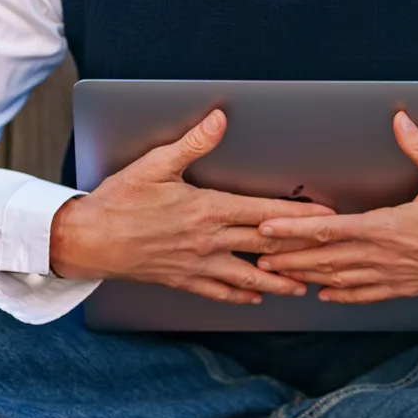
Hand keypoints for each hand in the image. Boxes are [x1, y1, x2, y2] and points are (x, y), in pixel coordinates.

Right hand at [49, 109, 333, 303]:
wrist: (88, 240)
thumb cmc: (120, 201)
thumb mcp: (155, 164)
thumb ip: (192, 144)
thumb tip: (218, 119)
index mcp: (208, 209)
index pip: (264, 212)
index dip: (299, 215)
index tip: (326, 217)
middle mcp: (209, 240)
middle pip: (265, 246)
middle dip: (300, 250)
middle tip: (329, 255)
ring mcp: (198, 264)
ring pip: (249, 277)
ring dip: (278, 281)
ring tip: (303, 285)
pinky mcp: (183, 279)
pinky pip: (220, 292)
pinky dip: (242, 296)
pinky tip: (256, 298)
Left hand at [255, 111, 417, 302]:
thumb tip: (402, 121)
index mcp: (388, 226)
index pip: (331, 228)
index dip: (295, 228)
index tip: (268, 227)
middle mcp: (384, 254)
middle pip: (325, 258)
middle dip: (289, 257)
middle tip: (257, 257)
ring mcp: (391, 274)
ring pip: (338, 278)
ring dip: (306, 277)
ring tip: (278, 277)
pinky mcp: (403, 287)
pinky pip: (364, 295)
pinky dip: (341, 295)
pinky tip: (325, 295)